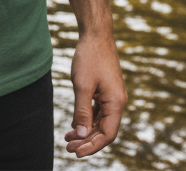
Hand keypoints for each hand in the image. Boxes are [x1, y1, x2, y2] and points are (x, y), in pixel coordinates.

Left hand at [63, 27, 126, 157]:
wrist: (96, 33)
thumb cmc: (90, 57)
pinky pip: (98, 112)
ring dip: (86, 132)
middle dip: (87, 141)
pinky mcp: (106, 91)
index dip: (92, 146)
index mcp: (116, 103)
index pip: (107, 134)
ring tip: (68, 139)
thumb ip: (82, 112)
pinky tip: (74, 125)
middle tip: (68, 148)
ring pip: (100, 122)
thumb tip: (81, 136)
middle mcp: (117, 102)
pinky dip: (87, 120)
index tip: (76, 152)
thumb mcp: (82, 86)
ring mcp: (112, 96)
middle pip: (104, 130)